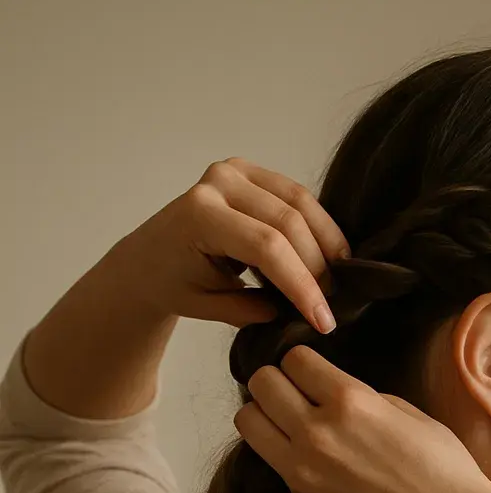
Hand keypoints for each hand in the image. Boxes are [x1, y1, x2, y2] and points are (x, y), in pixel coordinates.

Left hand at [115, 158, 350, 331]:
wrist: (149, 259)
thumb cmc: (174, 285)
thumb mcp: (208, 308)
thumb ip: (253, 309)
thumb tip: (298, 311)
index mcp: (201, 215)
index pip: (268, 247)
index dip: (302, 284)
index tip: (323, 320)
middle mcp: (219, 183)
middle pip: (289, 222)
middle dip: (319, 267)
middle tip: (334, 305)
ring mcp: (235, 171)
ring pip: (301, 202)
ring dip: (327, 242)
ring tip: (339, 280)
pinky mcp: (250, 172)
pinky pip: (296, 196)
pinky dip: (318, 225)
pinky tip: (329, 255)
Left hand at [233, 344, 490, 492]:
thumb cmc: (443, 468)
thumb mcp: (407, 411)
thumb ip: (362, 396)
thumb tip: (332, 394)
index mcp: (350, 400)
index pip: (294, 359)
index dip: (305, 362)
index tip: (316, 373)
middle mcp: (318, 430)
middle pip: (261, 383)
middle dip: (277, 381)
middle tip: (298, 392)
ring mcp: (304, 466)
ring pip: (247, 421)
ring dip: (264, 413)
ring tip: (291, 421)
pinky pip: (267, 457)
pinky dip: (276, 447)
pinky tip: (306, 451)